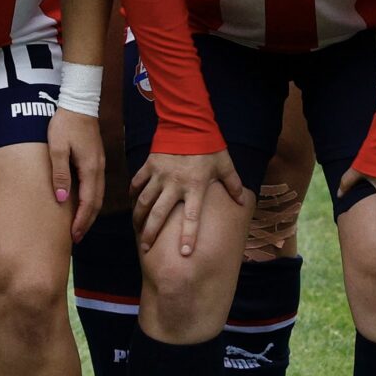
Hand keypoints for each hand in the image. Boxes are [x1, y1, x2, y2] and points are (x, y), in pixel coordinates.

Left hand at [47, 108, 105, 240]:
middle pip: (96, 202)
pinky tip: (83, 204)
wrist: (78, 103)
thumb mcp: (57, 149)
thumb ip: (60, 174)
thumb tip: (62, 199)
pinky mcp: (95, 160)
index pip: (89, 202)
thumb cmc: (65, 124)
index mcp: (90, 169)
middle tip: (76, 237)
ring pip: (98, 195)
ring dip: (90, 212)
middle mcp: (98, 169)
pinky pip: (96, 186)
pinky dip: (91, 200)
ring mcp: (99, 164)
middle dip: (87, 222)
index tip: (74, 235)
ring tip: (79, 226)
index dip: (81, 221)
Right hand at [131, 149, 246, 256]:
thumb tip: (243, 201)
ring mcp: (160, 174)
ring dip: (139, 217)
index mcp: (195, 186)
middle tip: (146, 248)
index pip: (192, 216)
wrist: (189, 122)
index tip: (185, 253)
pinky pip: (138, 182)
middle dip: (151, 233)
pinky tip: (133, 203)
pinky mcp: (150, 165)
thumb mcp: (225, 164)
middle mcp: (175, 183)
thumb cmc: (209, 146)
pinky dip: (133, 193)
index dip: (189, 235)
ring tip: (137, 230)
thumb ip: (233, 184)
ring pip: (144, 200)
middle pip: (159, 213)